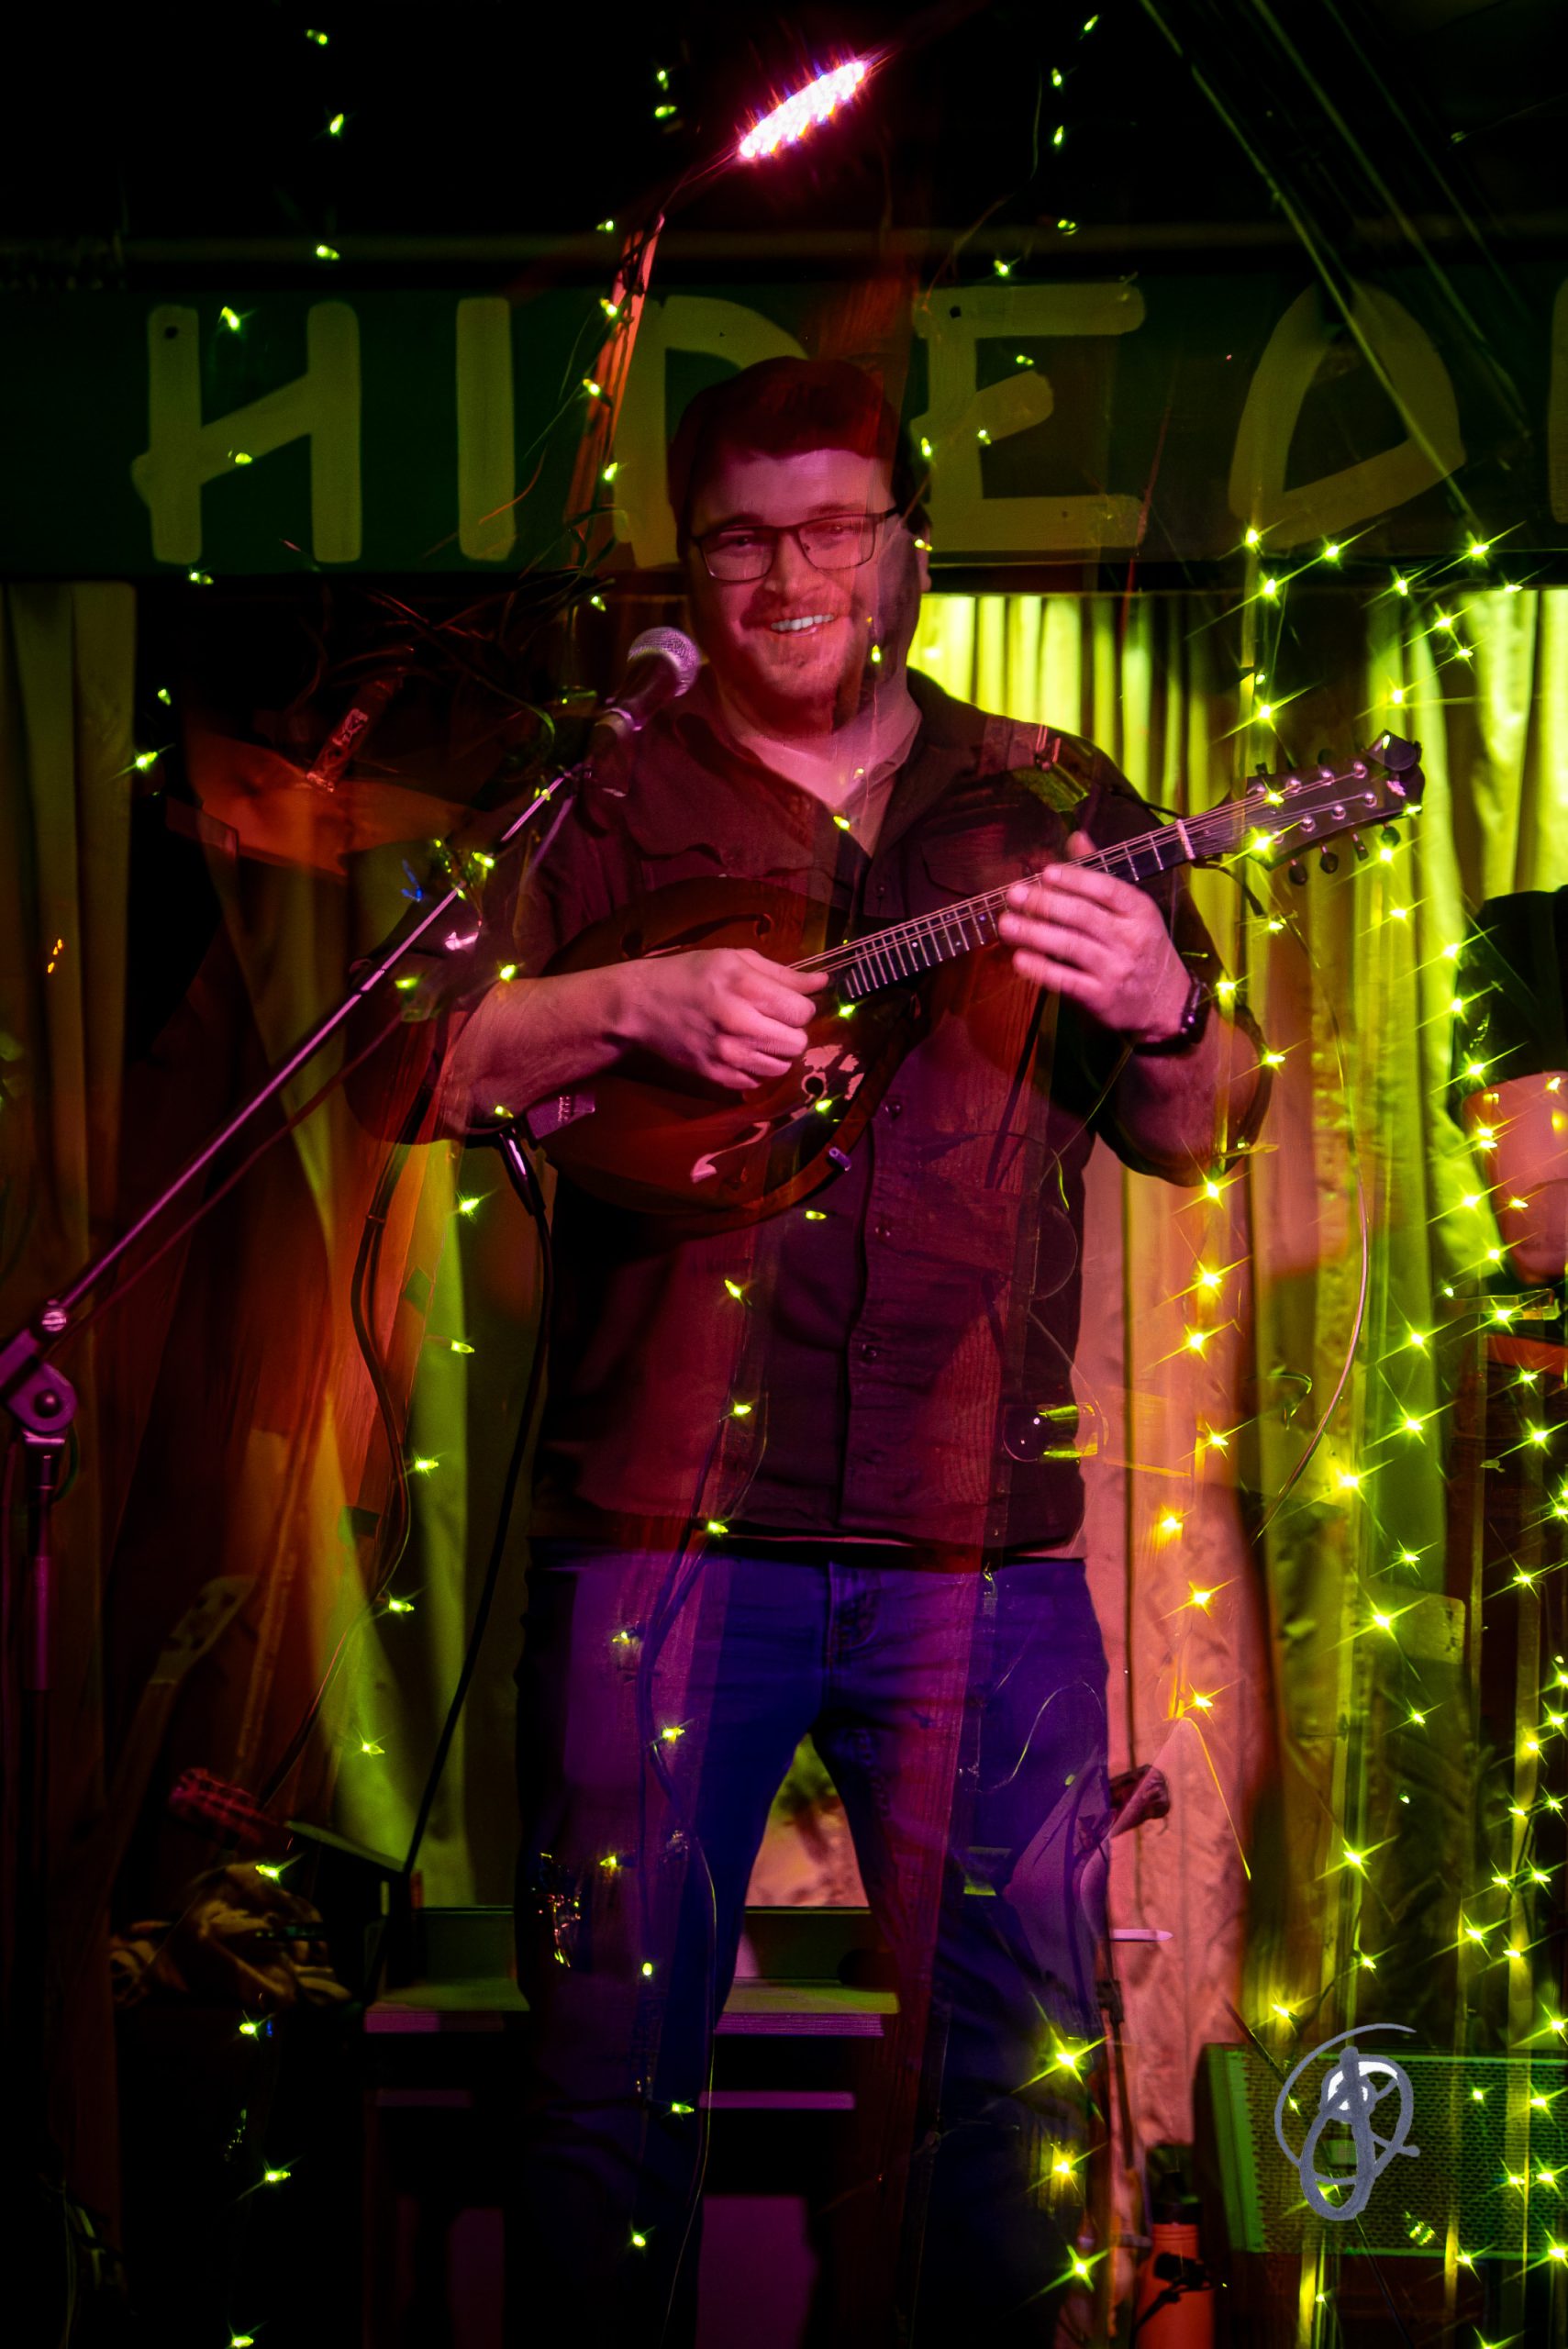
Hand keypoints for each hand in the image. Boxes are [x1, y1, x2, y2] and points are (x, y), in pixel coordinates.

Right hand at [620, 948, 825, 1090]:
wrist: (641, 1005)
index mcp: (745, 987)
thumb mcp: (734, 960)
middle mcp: (738, 1023)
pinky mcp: (716, 1076)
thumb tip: (822, 984)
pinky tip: (741, 1050)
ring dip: (776, 1052)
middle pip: (798, 1043)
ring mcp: (726, 1054)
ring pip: (781, 1066)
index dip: (799, 1007)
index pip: (802, 1011)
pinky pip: (758, 1081)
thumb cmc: (690, 975)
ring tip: (757, 1036)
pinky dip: (756, 1068)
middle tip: (771, 1020)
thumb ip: (782, 974)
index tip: (784, 1002)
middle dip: (791, 1031)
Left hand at [998, 830, 1189, 1043]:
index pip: (1106, 889)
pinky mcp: (1102, 998)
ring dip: (1034, 934)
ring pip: (1070, 946)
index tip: (1045, 873)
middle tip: (1014, 894)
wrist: (1167, 1005)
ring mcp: (1116, 969)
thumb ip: (1102, 876)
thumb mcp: (1134, 911)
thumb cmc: (1144, 949)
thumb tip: (1076, 836)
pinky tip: (1019, 958)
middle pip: (1083, 916)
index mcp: (1140, 911)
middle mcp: (1130, 939)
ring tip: (1006, 924)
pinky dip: (1041, 969)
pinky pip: (1066, 980)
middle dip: (1045, 903)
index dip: (1074, 879)